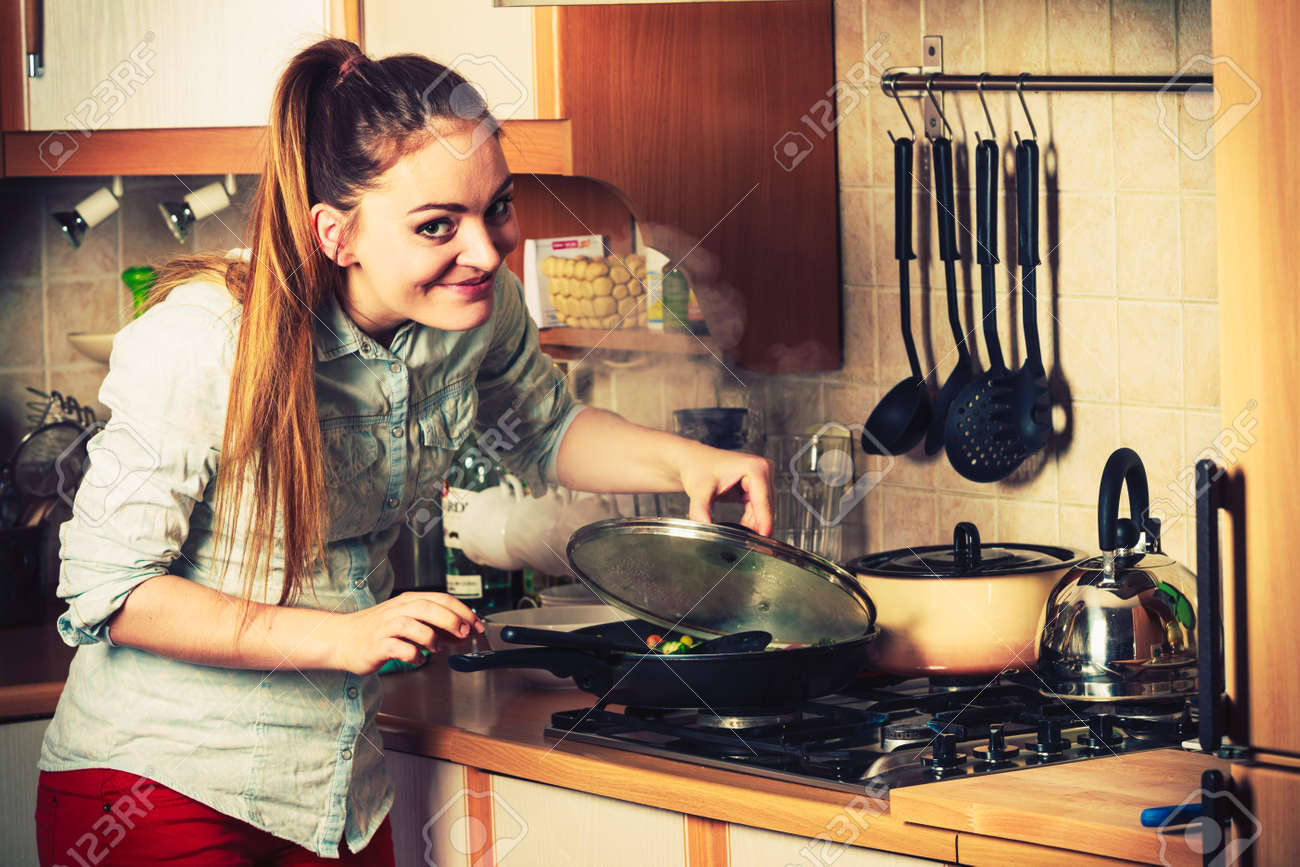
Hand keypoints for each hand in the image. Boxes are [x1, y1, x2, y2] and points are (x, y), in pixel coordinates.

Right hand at [328, 592, 484, 674]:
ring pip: (413, 625)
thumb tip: (463, 632)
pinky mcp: (377, 645)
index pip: (442, 599)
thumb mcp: (410, 621)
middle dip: (452, 620)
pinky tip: (418, 659)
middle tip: (465, 633)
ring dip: (431, 637)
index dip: (464, 611)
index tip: (478, 625)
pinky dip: (413, 655)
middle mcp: (398, 610)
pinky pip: (399, 649)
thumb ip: (436, 626)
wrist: (343, 639)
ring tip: (437, 648)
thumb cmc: (378, 630)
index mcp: (409, 601)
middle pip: (429, 608)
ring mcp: (386, 627)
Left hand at [677, 443, 773, 535]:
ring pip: (764, 508)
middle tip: (750, 544)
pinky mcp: (756, 486)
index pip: (763, 500)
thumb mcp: (699, 489)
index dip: (764, 521)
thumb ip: (700, 508)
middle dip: (759, 524)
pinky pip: (758, 508)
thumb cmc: (698, 468)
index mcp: (755, 467)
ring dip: (755, 523)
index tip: (764, 538)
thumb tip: (703, 525)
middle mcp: (763, 470)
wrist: (693, 461)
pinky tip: (743, 528)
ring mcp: (761, 478)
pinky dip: (751, 519)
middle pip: (767, 505)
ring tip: (744, 537)